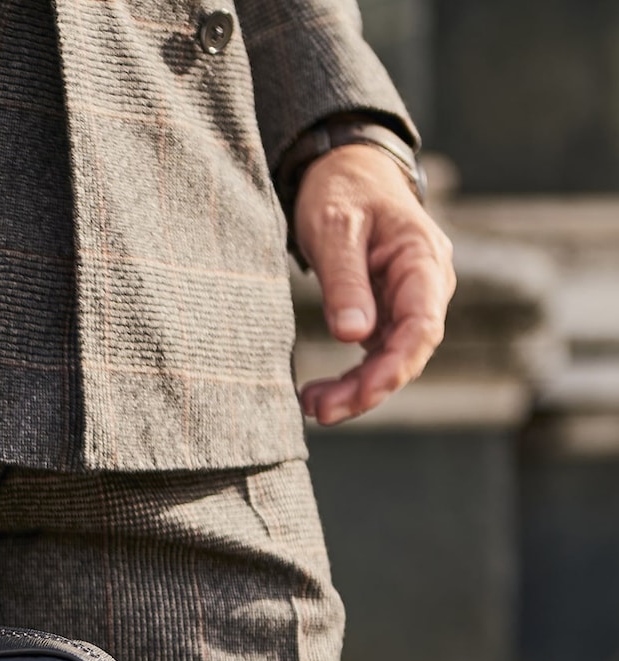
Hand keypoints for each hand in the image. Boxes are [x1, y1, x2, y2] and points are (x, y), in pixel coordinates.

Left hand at [295, 144, 455, 425]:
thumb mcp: (336, 229)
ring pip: (391, 360)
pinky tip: (320, 394)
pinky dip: (351, 378)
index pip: (423, 326)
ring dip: (356, 390)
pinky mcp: (387, 312)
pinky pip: (376, 354)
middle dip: (368, 389)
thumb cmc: (342, 191)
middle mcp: (425, 286)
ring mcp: (407, 302)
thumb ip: (345, 281)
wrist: (344, 170)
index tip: (359, 394)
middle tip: (321, 412)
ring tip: (313, 407)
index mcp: (423, 260)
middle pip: (408, 352)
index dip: (395, 367)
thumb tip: (353, 336)